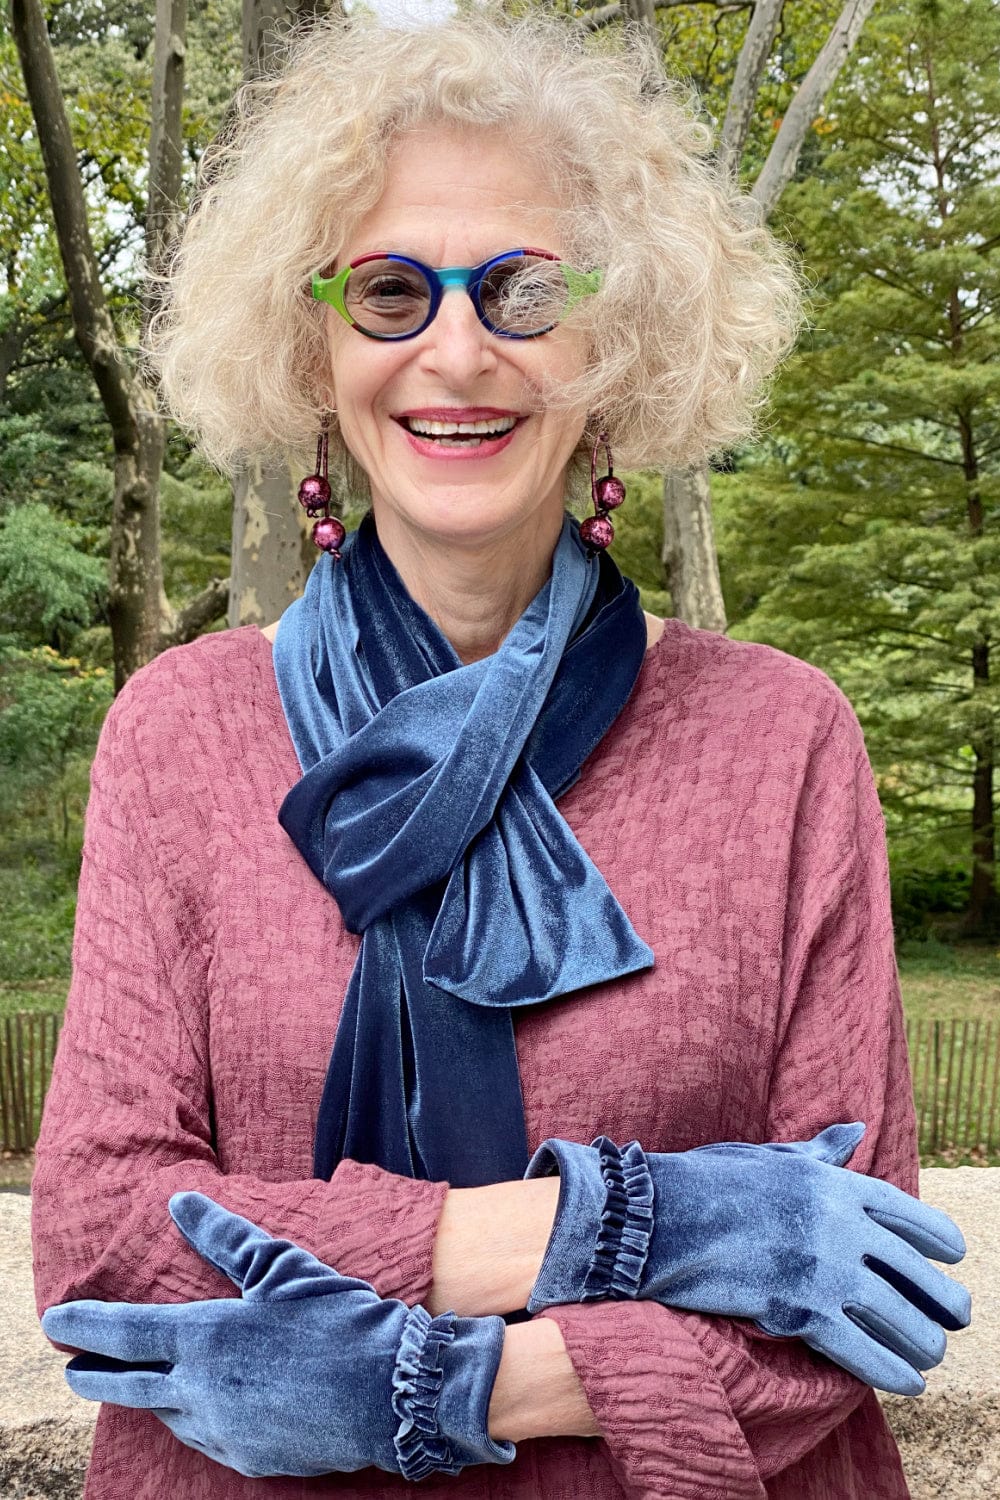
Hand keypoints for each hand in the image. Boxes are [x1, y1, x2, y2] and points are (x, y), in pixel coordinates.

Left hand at [42, 1193, 515, 1479]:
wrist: (392, 1391)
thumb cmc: (338, 1318)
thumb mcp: (279, 1266)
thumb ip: (223, 1236)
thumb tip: (181, 1202)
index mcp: (204, 1339)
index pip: (125, 1332)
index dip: (86, 1325)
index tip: (57, 1320)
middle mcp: (201, 1392)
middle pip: (128, 1386)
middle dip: (95, 1374)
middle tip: (73, 1366)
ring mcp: (222, 1431)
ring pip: (166, 1414)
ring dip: (145, 1396)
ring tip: (133, 1383)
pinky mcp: (248, 1458)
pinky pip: (202, 1437)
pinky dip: (187, 1417)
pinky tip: (194, 1409)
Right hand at [524, 1123, 971, 1395]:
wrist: (659, 1217)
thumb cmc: (709, 1182)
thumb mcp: (771, 1157)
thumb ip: (820, 1152)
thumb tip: (856, 1130)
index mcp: (834, 1183)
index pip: (909, 1214)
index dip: (940, 1240)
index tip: (955, 1255)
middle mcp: (840, 1225)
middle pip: (914, 1272)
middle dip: (944, 1301)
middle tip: (958, 1317)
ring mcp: (823, 1269)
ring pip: (899, 1317)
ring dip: (923, 1342)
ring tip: (931, 1353)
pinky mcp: (800, 1310)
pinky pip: (862, 1351)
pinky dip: (891, 1371)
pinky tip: (907, 1382)